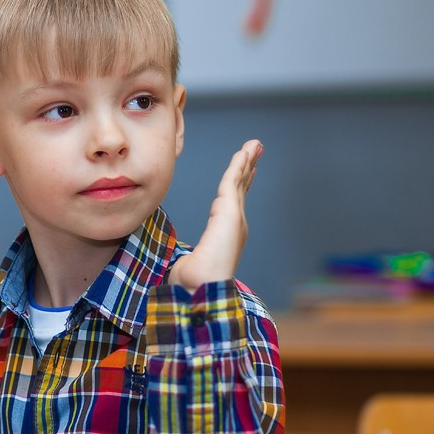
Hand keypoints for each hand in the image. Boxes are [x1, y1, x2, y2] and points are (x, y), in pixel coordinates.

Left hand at [169, 139, 263, 292]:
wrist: (203, 288)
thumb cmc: (192, 284)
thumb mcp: (187, 267)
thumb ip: (186, 263)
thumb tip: (177, 270)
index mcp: (225, 235)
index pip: (233, 204)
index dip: (240, 186)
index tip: (244, 173)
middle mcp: (234, 225)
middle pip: (241, 189)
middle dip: (248, 169)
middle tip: (256, 151)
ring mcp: (235, 218)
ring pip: (240, 182)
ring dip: (247, 161)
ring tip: (255, 146)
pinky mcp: (229, 212)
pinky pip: (233, 181)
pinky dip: (239, 164)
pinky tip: (243, 152)